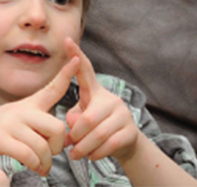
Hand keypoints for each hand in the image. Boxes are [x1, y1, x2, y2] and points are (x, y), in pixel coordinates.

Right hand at [0, 56, 79, 175]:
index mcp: (28, 106)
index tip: (77, 58)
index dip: (66, 73)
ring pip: (42, 147)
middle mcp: (20, 111)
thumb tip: (64, 133)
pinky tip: (32, 167)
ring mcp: (9, 124)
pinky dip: (34, 165)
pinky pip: (27, 155)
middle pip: (56, 127)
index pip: (52, 88)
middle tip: (50, 155)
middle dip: (58, 147)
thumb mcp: (18, 120)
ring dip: (45, 163)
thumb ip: (39, 121)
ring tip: (41, 167)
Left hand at [64, 38, 139, 162]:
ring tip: (75, 154)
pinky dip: (95, 154)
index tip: (66, 40)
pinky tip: (90, 155)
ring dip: (83, 148)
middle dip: (75, 135)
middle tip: (68, 144)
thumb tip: (72, 122)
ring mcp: (123, 115)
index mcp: (96, 92)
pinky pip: (109, 145)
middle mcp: (111, 99)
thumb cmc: (95, 127)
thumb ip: (73, 116)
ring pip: (98, 134)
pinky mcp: (131, 132)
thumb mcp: (81, 118)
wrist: (123, 144)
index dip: (76, 56)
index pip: (86, 70)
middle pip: (89, 118)